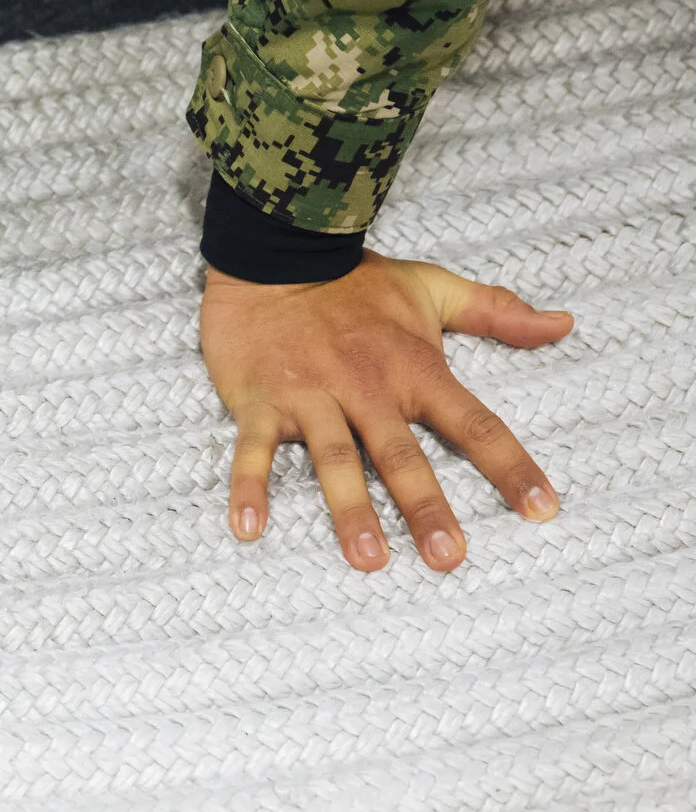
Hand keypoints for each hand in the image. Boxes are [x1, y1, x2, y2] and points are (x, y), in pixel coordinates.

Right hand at [201, 250, 572, 572]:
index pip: (473, 424)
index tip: (541, 509)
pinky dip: (247, 487)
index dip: (510, 467)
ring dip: (351, 510)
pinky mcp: (261, 402)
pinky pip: (253, 450)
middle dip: (426, 507)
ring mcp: (311, 396)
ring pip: (334, 461)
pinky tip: (247, 528)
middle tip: (448, 557)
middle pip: (401, 456)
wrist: (275, 252)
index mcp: (413, 368)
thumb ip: (497, 312)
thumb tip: (564, 325)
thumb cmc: (353, 280)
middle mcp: (366, 388)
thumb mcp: (432, 289)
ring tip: (368, 559)